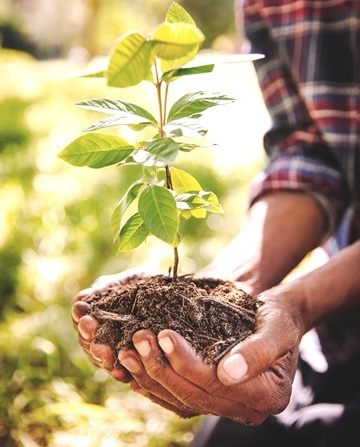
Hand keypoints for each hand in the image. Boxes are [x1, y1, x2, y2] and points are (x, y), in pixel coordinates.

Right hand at [71, 268, 150, 380]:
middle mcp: (106, 337)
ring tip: (104, 352)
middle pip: (90, 344)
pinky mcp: (140, 364)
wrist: (178, 293)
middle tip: (92, 332)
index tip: (83, 315)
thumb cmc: (149, 284)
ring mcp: (121, 352)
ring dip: (102, 358)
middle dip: (90, 339)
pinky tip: (121, 372)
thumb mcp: (128, 281)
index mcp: (100, 316)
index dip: (81, 319)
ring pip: (104, 361)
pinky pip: (127, 373)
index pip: (83, 322)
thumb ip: (106, 289)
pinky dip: (123, 373)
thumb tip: (79, 302)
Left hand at [117, 287, 303, 423]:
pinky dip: (156, 387)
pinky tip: (135, 370)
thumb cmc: (280, 318)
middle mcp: (247, 408)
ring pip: (182, 401)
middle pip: (194, 396)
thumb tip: (228, 374)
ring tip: (126, 353)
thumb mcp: (277, 328)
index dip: (186, 362)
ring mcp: (228, 405)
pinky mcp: (213, 395)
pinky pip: (180, 399)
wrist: (280, 318)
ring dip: (151, 378)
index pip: (216, 385)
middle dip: (161, 369)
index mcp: (267, 396)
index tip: (163, 335)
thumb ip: (258, 351)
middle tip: (137, 341)